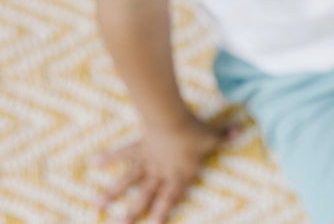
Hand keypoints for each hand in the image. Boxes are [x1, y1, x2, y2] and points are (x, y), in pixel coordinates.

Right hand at [92, 114, 237, 223]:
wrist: (171, 119)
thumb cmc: (193, 131)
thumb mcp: (212, 137)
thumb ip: (225, 137)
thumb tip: (241, 131)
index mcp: (178, 175)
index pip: (170, 198)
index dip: (162, 212)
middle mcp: (160, 172)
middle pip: (145, 196)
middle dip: (132, 213)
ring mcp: (147, 161)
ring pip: (128, 180)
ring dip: (112, 192)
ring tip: (96, 204)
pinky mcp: (138, 146)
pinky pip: (121, 153)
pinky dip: (107, 157)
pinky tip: (92, 162)